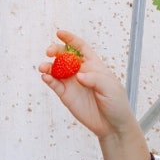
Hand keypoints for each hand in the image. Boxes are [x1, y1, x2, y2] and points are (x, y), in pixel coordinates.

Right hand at [39, 30, 150, 159]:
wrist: (113, 126)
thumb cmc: (116, 103)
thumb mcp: (111, 88)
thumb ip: (95, 79)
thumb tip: (78, 75)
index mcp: (93, 65)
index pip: (80, 47)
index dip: (70, 39)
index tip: (59, 33)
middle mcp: (80, 71)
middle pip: (64, 56)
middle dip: (55, 51)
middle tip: (49, 52)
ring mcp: (72, 83)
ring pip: (56, 70)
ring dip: (48, 66)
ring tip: (43, 68)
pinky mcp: (66, 95)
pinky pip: (54, 84)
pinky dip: (48, 79)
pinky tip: (46, 77)